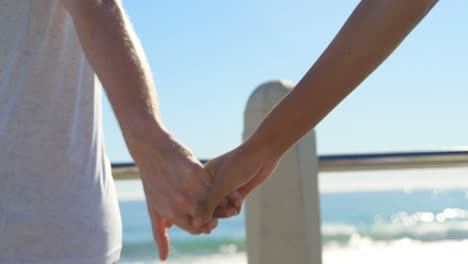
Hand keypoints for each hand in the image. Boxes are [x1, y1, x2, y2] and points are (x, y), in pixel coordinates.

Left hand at [126, 126, 218, 259]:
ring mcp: (188, 187)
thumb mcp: (154, 208)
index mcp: (171, 213)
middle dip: (218, 214)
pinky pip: (214, 184)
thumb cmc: (152, 180)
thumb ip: (160, 233)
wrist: (150, 149)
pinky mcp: (196, 171)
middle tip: (222, 208)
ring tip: (226, 196)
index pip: (197, 229)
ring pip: (215, 201)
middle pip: (209, 217)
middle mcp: (180, 203)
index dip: (206, 225)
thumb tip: (163, 258)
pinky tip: (221, 182)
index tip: (210, 218)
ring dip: (224, 200)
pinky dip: (221, 185)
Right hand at [192, 143, 279, 227]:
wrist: (262, 154)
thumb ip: (208, 206)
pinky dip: (236, 207)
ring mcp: (226, 186)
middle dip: (217, 212)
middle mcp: (213, 182)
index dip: (199, 212)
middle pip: (209, 205)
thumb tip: (196, 225)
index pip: (196, 199)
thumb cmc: (238, 165)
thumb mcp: (221, 186)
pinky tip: (239, 203)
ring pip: (222, 207)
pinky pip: (233, 206)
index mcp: (203, 176)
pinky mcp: (238, 190)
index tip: (205, 223)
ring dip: (228, 209)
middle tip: (223, 214)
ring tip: (235, 207)